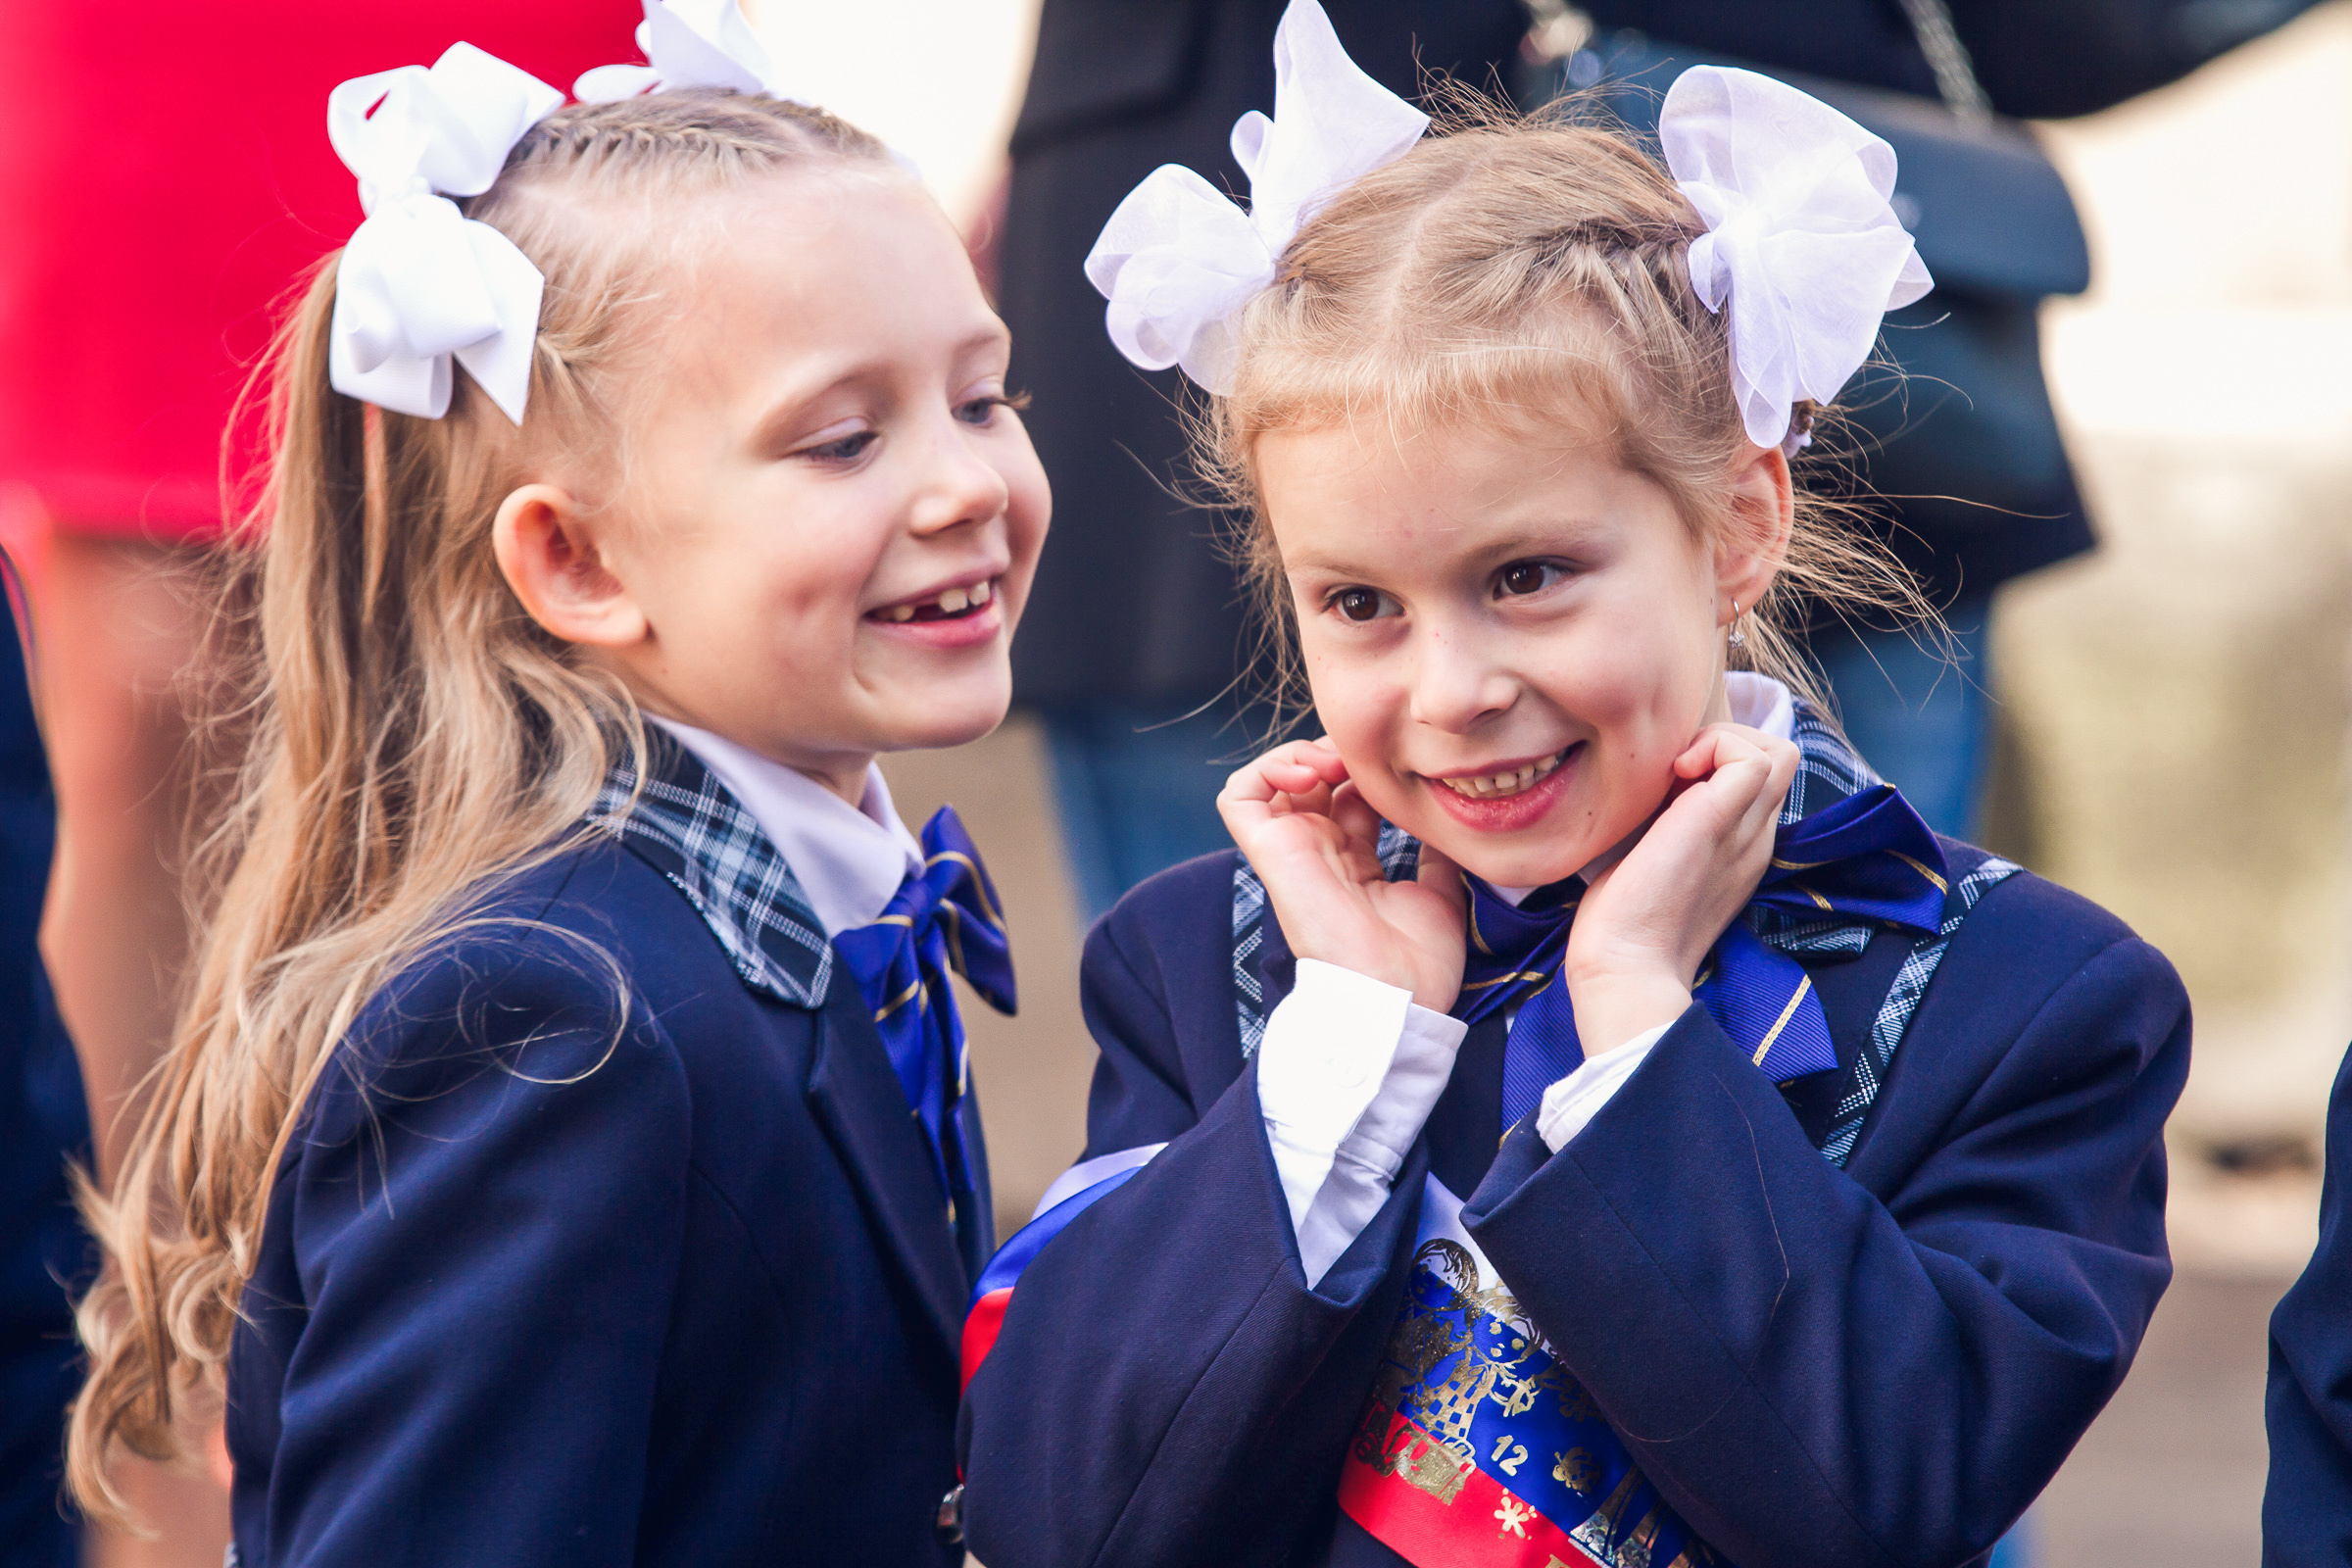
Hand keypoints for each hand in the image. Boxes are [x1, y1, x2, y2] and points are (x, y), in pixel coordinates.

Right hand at [1218, 739, 1467, 1012]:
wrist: (1397, 997)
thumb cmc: (1417, 964)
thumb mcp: (1440, 894)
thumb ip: (1435, 858)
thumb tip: (1443, 828)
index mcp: (1354, 864)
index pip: (1347, 796)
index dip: (1368, 769)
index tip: (1400, 765)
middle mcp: (1319, 853)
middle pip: (1310, 780)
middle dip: (1337, 751)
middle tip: (1367, 754)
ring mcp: (1292, 852)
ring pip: (1269, 781)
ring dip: (1299, 754)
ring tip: (1334, 760)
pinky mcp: (1270, 853)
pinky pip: (1239, 798)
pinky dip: (1265, 769)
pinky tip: (1310, 771)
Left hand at [1564, 723, 1799, 1053]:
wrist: (1625, 966)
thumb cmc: (1623, 921)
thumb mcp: (1656, 859)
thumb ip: (1669, 825)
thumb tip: (1654, 784)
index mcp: (1741, 849)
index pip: (1762, 781)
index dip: (1721, 760)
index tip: (1671, 779)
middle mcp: (1755, 838)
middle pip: (1779, 759)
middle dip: (1725, 742)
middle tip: (1675, 769)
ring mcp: (1746, 830)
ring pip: (1778, 750)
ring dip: (1723, 740)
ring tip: (1676, 771)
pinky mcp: (1722, 821)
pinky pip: (1753, 756)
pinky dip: (1715, 746)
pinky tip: (1673, 773)